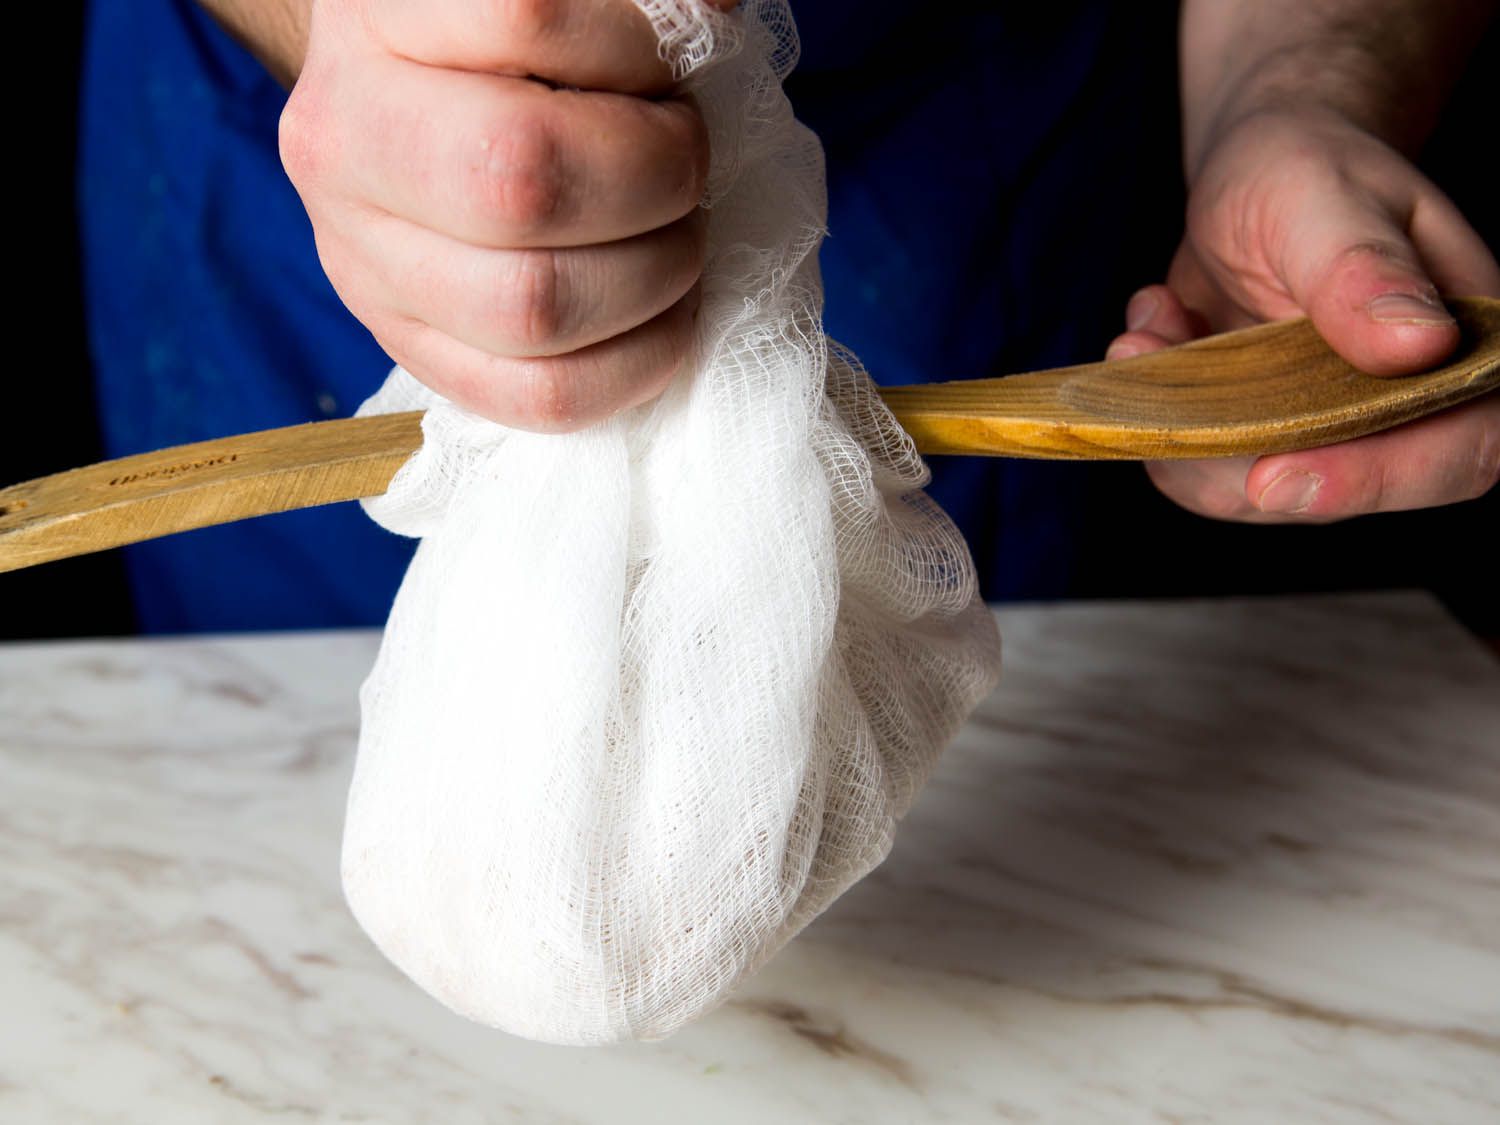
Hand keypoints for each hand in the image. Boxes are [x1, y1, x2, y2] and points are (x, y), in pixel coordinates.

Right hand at [279, 0, 728, 430]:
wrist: (409, 108)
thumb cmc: (509, 43)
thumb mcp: (564, 1)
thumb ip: (632, 7)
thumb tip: (706, 29)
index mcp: (375, 17)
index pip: (523, 20)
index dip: (634, 49)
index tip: (664, 64)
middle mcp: (344, 143)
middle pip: (523, 183)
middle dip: (655, 177)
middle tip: (684, 160)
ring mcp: (364, 265)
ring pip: (534, 310)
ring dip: (655, 276)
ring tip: (674, 233)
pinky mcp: (411, 353)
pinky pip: (539, 397)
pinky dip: (636, 364)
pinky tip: (663, 314)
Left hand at [1108, 108, 1499, 521]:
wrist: (1254, 175)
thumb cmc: (1307, 168)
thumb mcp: (1327, 197)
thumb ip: (1365, 270)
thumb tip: (1421, 345)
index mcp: (1473, 345)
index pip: (1459, 451)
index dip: (1375, 479)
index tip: (1273, 477)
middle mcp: (1410, 406)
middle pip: (1339, 492)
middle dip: (1228, 448)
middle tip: (1151, 358)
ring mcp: (1332, 431)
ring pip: (1250, 492)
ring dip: (1179, 425)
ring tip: (1152, 326)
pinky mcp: (1265, 439)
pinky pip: (1202, 469)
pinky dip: (1158, 414)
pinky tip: (1154, 332)